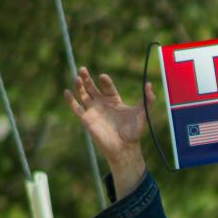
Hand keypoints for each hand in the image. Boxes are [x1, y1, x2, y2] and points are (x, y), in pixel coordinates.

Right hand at [64, 67, 151, 195]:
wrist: (124, 148)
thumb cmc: (134, 132)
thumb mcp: (142, 113)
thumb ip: (148, 99)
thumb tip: (150, 84)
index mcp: (114, 101)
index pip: (107, 87)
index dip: (105, 82)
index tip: (103, 77)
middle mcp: (102, 104)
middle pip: (91, 87)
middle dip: (87, 78)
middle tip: (82, 69)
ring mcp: (93, 111)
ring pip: (83, 95)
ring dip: (79, 86)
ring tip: (77, 78)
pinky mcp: (86, 120)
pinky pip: (76, 108)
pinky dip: (70, 100)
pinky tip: (67, 92)